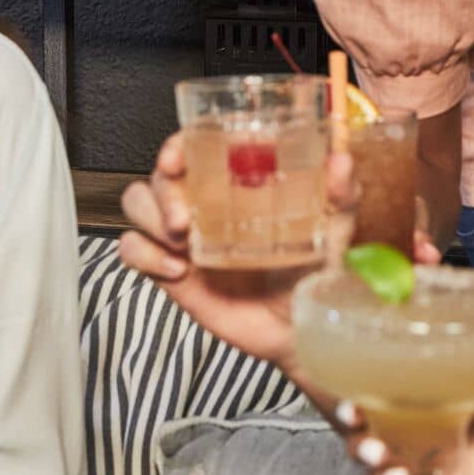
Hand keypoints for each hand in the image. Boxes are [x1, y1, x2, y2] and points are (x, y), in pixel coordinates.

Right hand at [117, 130, 359, 369]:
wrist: (298, 330)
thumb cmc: (314, 272)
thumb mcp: (333, 230)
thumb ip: (341, 195)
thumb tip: (341, 160)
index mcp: (235, 181)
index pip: (194, 145)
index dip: (177, 144)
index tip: (177, 158)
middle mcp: (203, 200)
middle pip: (159, 175)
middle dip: (163, 192)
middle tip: (183, 221)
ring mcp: (182, 234)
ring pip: (137, 203)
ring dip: (149, 219)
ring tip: (180, 246)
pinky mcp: (168, 268)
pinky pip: (132, 249)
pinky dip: (144, 255)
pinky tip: (175, 271)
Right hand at [351, 351, 473, 474]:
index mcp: (461, 393)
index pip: (407, 373)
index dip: (370, 367)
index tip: (350, 356)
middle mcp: (442, 427)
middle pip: (376, 416)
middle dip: (352, 415)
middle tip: (352, 413)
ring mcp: (439, 465)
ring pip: (380, 458)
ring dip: (367, 457)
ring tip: (382, 459)